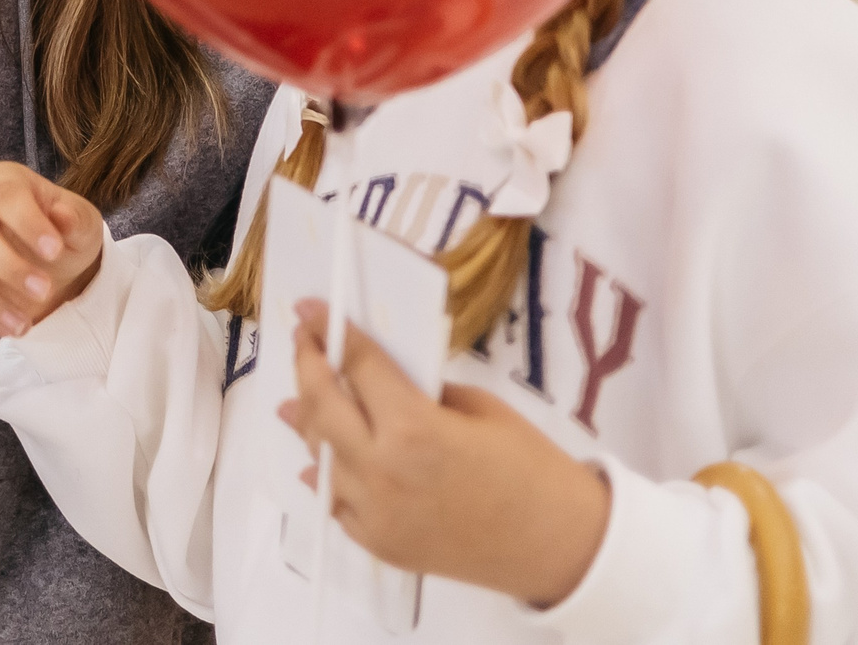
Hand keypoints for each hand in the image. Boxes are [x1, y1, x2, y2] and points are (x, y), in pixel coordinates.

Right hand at [0, 161, 104, 337]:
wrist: (47, 265)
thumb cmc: (62, 235)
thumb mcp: (82, 224)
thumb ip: (75, 220)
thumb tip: (64, 217)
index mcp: (1, 182)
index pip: (5, 195)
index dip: (27, 222)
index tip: (54, 251)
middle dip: (8, 267)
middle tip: (44, 291)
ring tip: (24, 324)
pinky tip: (6, 327)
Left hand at [279, 300, 610, 608]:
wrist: (560, 547)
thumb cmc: (532, 467)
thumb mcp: (480, 408)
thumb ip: (421, 390)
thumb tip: (376, 377)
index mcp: (413, 427)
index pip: (356, 365)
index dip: (329, 330)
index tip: (310, 310)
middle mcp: (382, 470)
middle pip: (321, 406)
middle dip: (306, 366)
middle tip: (304, 344)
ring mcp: (375, 513)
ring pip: (318, 456)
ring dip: (308, 422)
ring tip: (297, 400)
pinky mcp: (379, 545)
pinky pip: (335, 503)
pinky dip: (325, 476)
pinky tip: (319, 459)